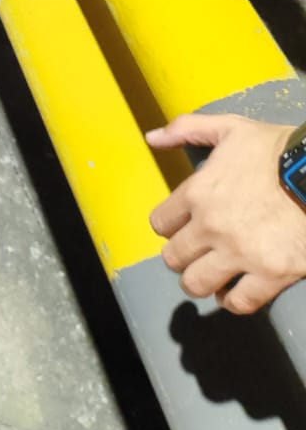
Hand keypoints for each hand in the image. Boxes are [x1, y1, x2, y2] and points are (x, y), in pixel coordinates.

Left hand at [148, 113, 305, 314]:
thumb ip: (186, 129)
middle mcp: (211, 227)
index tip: (182, 226)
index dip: (169, 226)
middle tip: (196, 253)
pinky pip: (239, 302)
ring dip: (200, 281)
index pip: (160, 223)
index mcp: (198, 193)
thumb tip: (151, 138)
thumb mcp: (229, 128)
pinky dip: (233, 301)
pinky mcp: (270, 274)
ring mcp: (240, 254)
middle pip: (174, 258)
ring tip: (211, 275)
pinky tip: (235, 291)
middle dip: (182, 256)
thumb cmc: (277, 149)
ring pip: (197, 284)